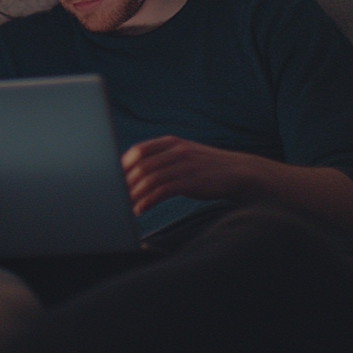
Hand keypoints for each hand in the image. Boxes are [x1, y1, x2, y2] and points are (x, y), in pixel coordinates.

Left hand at [122, 136, 242, 215]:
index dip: (122, 165)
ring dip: (134, 195)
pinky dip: (147, 202)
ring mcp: (184, 164)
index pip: (138, 150)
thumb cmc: (206, 168)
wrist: (239, 173)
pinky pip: (162, 192)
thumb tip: (135, 172)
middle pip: (141, 165)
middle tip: (115, 196)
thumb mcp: (184, 155)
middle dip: (125, 183)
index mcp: (171, 142)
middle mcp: (176, 150)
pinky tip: (140, 210)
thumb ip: (163, 159)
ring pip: (149, 179)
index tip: (113, 179)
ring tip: (124, 207)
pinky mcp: (191, 181)